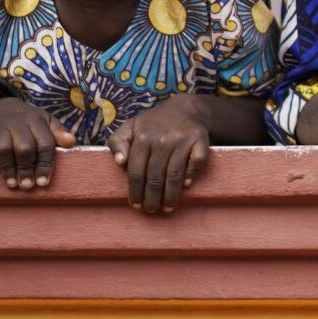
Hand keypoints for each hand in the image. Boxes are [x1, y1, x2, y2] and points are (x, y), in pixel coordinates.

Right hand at [0, 99, 75, 189]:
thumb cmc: (28, 120)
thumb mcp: (46, 121)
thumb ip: (59, 133)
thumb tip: (72, 143)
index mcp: (37, 121)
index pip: (45, 144)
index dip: (45, 164)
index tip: (43, 182)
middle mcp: (18, 123)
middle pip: (25, 148)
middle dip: (27, 169)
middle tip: (28, 186)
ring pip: (4, 150)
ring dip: (9, 169)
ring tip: (14, 184)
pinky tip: (0, 172)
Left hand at [108, 94, 211, 213]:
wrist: (185, 108)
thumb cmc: (152, 124)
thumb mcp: (129, 127)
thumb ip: (117, 142)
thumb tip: (119, 162)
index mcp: (142, 138)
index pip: (136, 172)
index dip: (135, 191)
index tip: (136, 205)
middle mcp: (162, 140)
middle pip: (155, 176)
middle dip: (152, 198)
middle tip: (151, 210)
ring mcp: (183, 140)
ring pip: (175, 174)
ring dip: (171, 194)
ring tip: (168, 207)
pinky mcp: (200, 140)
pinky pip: (197, 162)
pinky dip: (192, 175)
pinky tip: (186, 186)